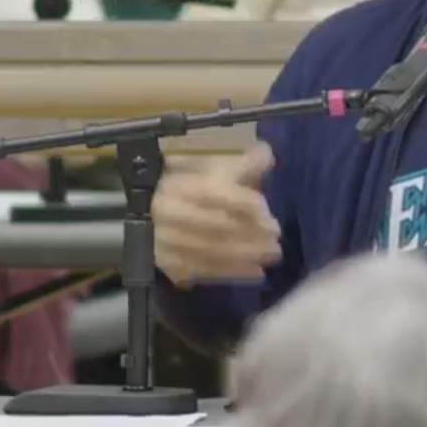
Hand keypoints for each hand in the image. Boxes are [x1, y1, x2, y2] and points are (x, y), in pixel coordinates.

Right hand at [154, 143, 282, 285]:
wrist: (149, 207)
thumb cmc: (192, 183)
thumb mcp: (215, 167)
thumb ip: (242, 164)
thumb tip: (266, 154)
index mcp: (181, 184)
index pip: (214, 194)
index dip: (244, 204)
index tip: (269, 215)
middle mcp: (168, 211)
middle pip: (214, 226)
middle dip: (250, 235)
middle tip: (276, 241)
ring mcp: (162, 239)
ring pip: (209, 250)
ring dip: (245, 255)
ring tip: (273, 255)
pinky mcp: (164, 262)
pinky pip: (200, 271)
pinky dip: (231, 273)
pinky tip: (256, 272)